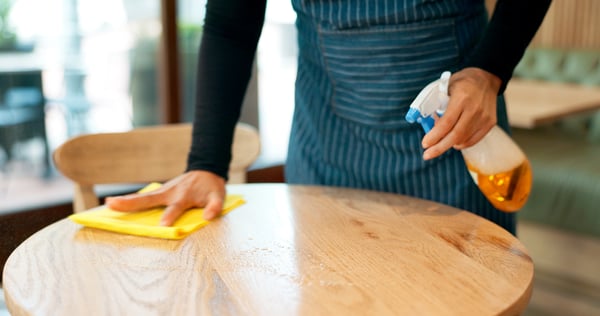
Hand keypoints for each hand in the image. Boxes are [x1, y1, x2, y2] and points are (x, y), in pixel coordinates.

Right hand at [105, 170, 225, 225]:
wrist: (205, 170)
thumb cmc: (211, 186)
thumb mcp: (218, 196)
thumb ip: (215, 206)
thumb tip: (208, 217)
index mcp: (184, 196)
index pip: (175, 208)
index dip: (170, 216)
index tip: (162, 225)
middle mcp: (169, 193)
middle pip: (148, 199)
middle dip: (132, 203)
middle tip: (114, 205)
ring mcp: (162, 192)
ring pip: (142, 197)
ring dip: (125, 201)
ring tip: (107, 204)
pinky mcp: (159, 193)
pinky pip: (143, 198)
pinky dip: (129, 201)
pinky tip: (113, 205)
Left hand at [421, 67, 500, 159]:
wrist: (486, 79)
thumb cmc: (462, 83)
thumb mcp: (445, 88)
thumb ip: (437, 105)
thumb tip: (429, 126)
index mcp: (461, 99)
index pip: (446, 123)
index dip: (434, 136)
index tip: (425, 144)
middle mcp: (475, 109)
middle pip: (455, 135)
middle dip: (439, 148)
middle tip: (427, 154)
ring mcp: (484, 118)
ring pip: (463, 140)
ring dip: (448, 144)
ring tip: (439, 142)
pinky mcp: (490, 123)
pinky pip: (473, 140)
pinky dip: (461, 143)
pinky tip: (453, 141)